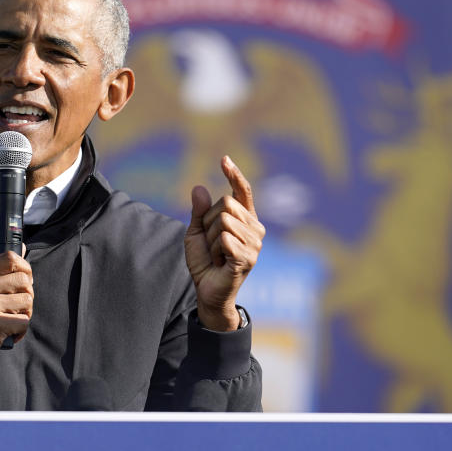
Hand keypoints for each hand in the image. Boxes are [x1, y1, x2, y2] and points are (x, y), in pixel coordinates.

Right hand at [0, 251, 33, 386]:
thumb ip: (0, 271)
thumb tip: (23, 248)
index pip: (10, 258)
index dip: (25, 268)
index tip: (24, 280)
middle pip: (24, 279)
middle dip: (27, 295)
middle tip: (16, 308)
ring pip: (27, 301)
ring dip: (25, 314)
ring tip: (10, 320)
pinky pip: (24, 321)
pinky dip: (21, 330)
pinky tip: (9, 333)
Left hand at [184, 156, 264, 330]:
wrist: (207, 291)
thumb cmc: (205, 262)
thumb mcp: (196, 233)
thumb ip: (199, 212)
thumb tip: (198, 188)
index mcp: (244, 220)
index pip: (242, 191)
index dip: (234, 174)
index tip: (224, 159)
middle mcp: (254, 228)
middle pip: (225, 204)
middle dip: (209, 223)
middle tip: (212, 244)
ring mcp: (254, 244)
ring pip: (223, 221)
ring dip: (210, 239)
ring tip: (217, 255)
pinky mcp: (248, 257)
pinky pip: (224, 238)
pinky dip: (214, 250)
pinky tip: (220, 262)